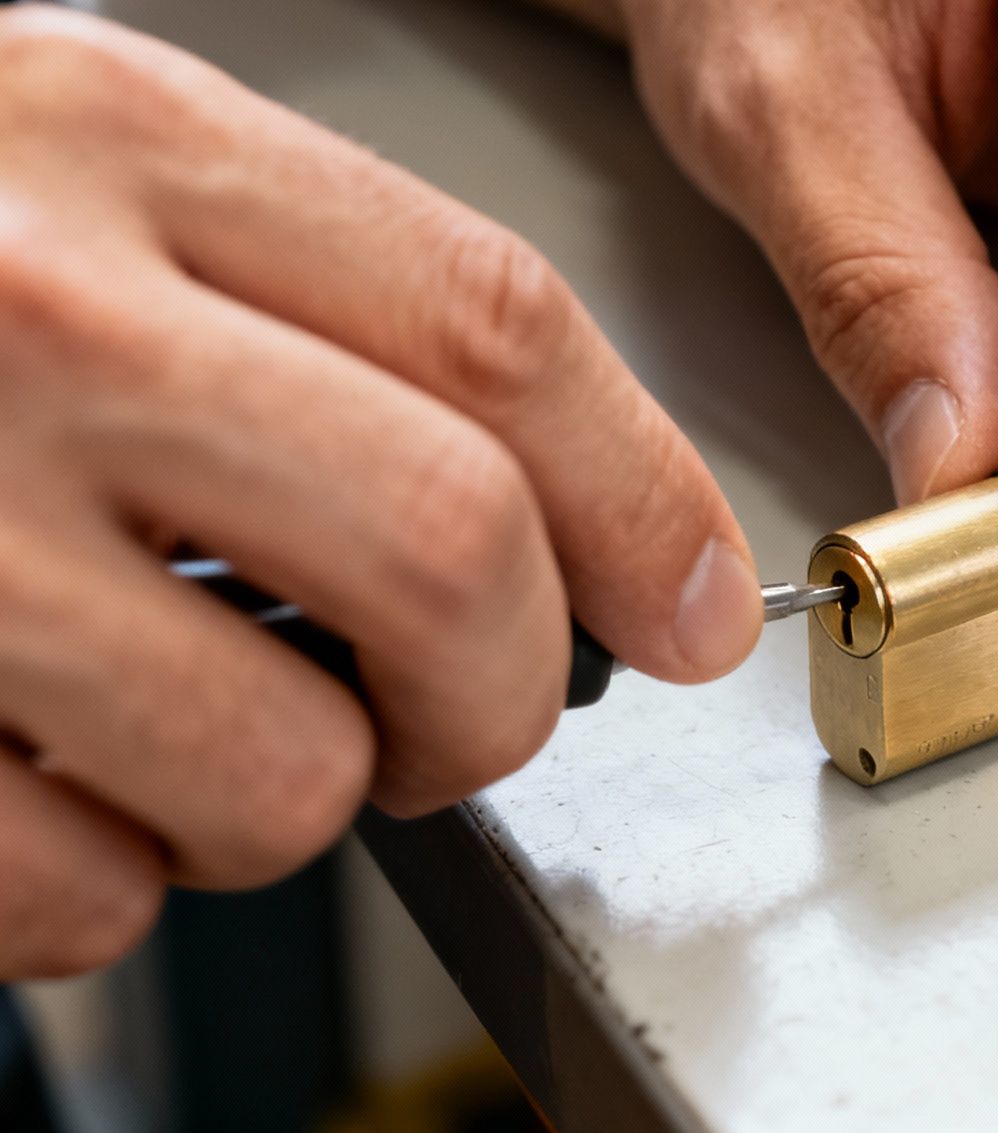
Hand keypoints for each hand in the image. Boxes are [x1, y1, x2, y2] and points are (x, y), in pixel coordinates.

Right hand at [0, 7, 761, 979]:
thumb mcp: (79, 170)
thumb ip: (317, 310)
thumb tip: (578, 534)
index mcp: (119, 141)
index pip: (500, 330)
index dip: (647, 498)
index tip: (696, 607)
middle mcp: (26, 318)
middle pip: (448, 552)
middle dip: (501, 693)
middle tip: (463, 720)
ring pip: (281, 768)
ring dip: (290, 804)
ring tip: (195, 729)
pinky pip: (77, 891)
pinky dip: (106, 885)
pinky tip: (40, 774)